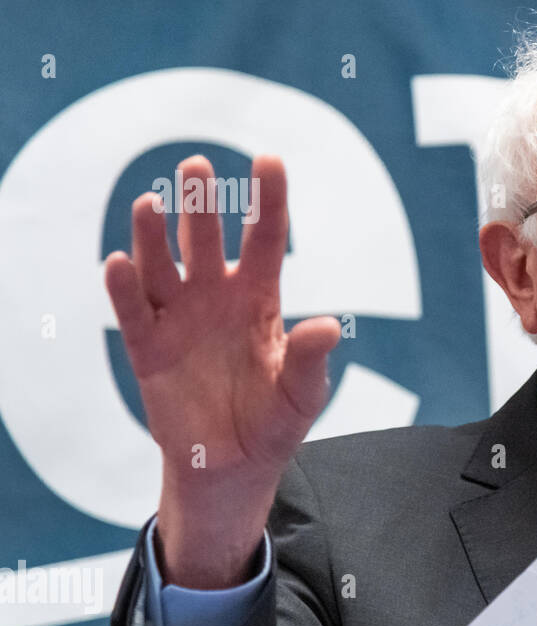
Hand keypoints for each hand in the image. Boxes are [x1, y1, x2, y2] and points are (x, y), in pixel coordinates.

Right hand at [104, 154, 339, 586]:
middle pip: (206, 241)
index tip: (269, 160)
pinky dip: (124, 288)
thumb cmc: (274, 421)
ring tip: (153, 203)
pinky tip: (119, 262)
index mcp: (260, 299)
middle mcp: (216, 298)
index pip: (266, 239)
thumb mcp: (303, 394)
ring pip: (162, 266)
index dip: (268, 200)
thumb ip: (311, 359)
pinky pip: (133, 313)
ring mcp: (179, 320)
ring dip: (153, 236)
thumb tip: (329, 326)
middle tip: (197, 166)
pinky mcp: (148, 349)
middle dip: (202, 205)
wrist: (234, 466)